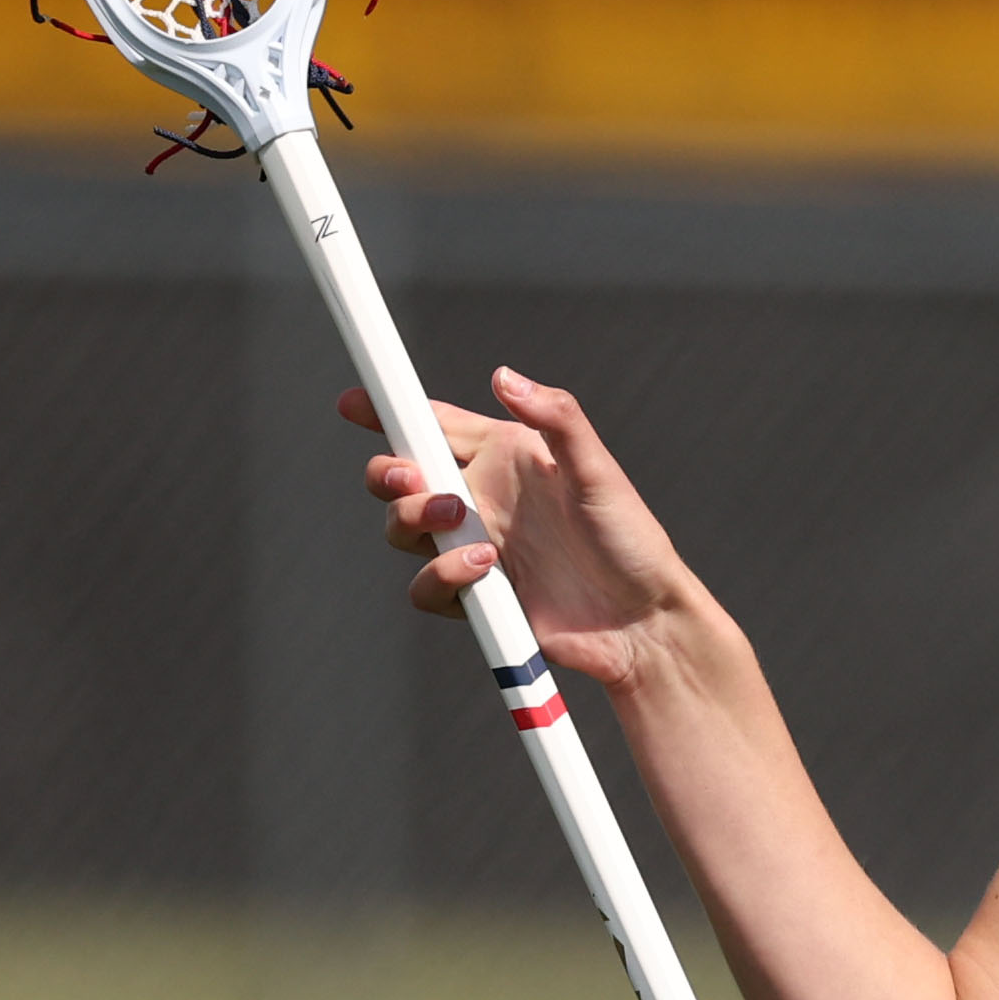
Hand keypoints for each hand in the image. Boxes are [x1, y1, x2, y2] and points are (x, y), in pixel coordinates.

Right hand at [347, 365, 709, 692]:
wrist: (642, 622)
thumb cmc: (631, 541)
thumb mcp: (599, 472)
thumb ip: (557, 419)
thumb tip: (505, 377)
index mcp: (506, 458)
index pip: (434, 425)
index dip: (390, 410)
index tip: (355, 402)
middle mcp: (482, 499)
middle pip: (401, 477)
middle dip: (388, 472)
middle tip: (410, 476)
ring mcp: (473, 547)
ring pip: (402, 529)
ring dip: (413, 520)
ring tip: (458, 519)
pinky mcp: (474, 596)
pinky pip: (426, 586)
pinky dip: (442, 575)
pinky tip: (484, 569)